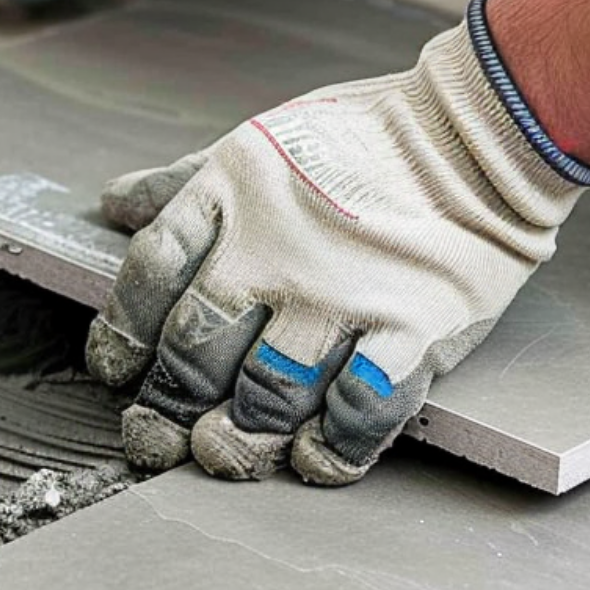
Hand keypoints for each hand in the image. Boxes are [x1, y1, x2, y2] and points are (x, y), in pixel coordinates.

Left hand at [87, 22, 589, 484]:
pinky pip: (358, 411)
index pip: (148, 278)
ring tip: (224, 450)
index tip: (119, 370)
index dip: (121, 336)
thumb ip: (180, 184)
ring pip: (265, 394)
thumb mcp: (254, 145)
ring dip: (238, 438)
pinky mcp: (410, 331)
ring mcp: (342, 295)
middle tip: (159, 435)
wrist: (479, 132)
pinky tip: (310, 457)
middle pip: (194, 348)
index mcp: (230, 199)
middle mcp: (275, 251)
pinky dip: (330, 448)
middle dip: (167, 404)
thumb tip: (110, 207)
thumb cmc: (361, 138)